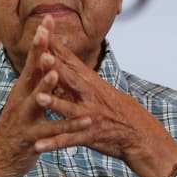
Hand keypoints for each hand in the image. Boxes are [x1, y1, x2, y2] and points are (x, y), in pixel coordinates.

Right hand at [0, 16, 91, 176]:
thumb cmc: (16, 125)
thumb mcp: (23, 99)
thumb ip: (35, 78)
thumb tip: (46, 54)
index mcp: (24, 87)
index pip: (33, 58)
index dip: (40, 39)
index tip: (48, 18)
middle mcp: (22, 98)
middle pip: (31, 72)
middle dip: (39, 53)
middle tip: (45, 35)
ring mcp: (25, 118)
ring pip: (37, 100)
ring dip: (46, 86)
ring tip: (55, 73)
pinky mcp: (32, 138)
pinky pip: (54, 131)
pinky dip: (70, 126)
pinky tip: (86, 121)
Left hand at [32, 35, 176, 176]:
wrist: (139, 132)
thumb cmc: (115, 107)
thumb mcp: (98, 86)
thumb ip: (78, 74)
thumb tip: (62, 58)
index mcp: (90, 81)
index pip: (70, 59)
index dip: (56, 46)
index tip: (43, 30)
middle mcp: (90, 95)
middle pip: (70, 78)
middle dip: (55, 67)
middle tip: (42, 55)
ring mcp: (90, 115)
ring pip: (69, 109)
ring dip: (54, 104)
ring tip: (38, 98)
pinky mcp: (90, 135)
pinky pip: (69, 140)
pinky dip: (54, 143)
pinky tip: (39, 146)